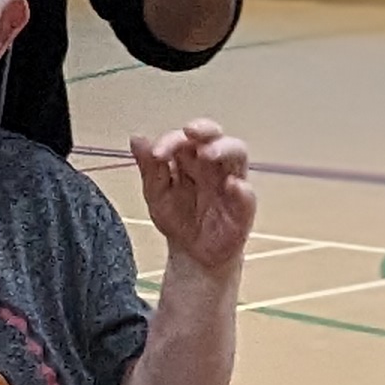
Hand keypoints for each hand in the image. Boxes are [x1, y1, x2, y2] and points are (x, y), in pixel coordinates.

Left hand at [132, 120, 256, 277]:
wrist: (191, 254)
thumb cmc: (178, 218)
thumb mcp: (156, 193)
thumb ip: (149, 167)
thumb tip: (137, 138)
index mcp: (192, 158)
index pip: (186, 138)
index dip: (173, 140)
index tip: (156, 153)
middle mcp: (214, 165)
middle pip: (216, 136)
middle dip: (205, 129)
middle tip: (190, 132)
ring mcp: (231, 184)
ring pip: (238, 154)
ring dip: (224, 149)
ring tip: (208, 154)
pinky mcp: (243, 209)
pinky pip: (248, 195)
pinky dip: (242, 188)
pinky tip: (231, 186)